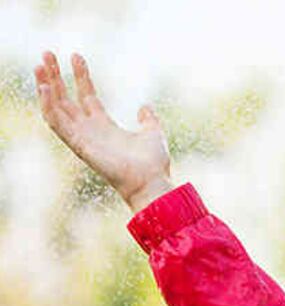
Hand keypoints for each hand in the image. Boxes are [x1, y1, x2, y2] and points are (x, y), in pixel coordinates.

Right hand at [34, 51, 173, 213]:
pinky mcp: (78, 145)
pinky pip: (57, 123)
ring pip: (56, 108)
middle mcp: (89, 130)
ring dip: (45, 87)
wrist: (152, 181)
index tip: (76, 56)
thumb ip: (147, 119)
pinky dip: (48, 106)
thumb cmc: (153, 163)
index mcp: (104, 125)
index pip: (86, 94)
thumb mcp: (152, 132)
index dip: (80, 75)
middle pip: (66, 98)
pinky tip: (44, 88)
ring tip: (39, 65)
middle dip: (55, 76)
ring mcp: (82, 137)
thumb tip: (144, 106)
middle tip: (47, 53)